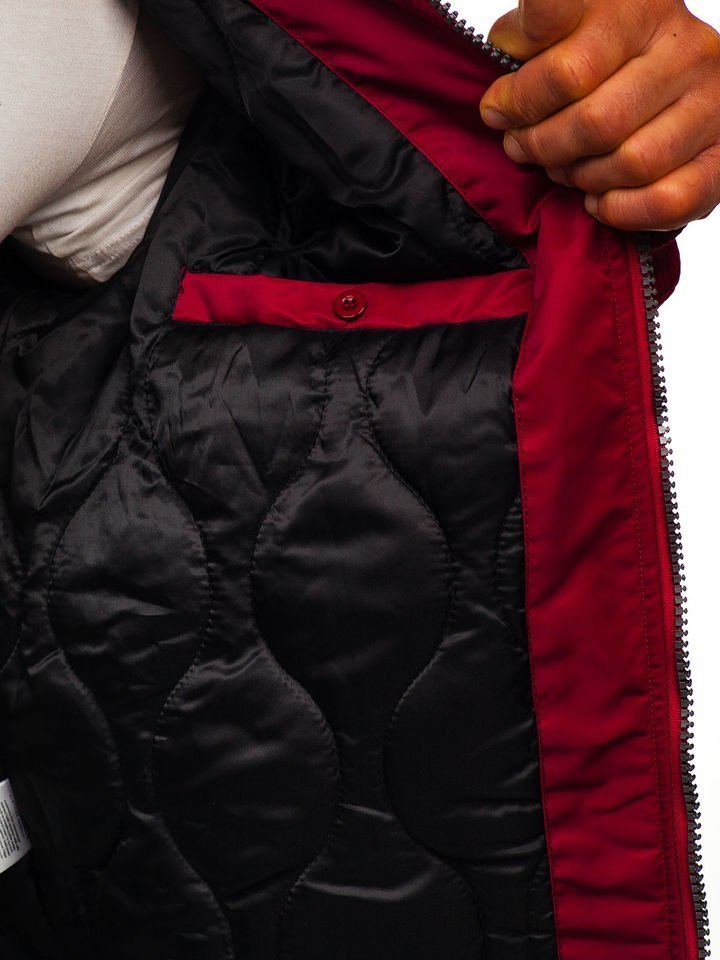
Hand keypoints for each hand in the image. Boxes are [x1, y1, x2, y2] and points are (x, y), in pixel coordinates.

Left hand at [478, 0, 719, 230]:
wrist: (670, 81)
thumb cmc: (600, 59)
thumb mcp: (561, 32)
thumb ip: (529, 41)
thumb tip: (503, 86)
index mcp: (638, 7)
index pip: (569, 59)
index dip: (520, 95)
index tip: (497, 108)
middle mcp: (684, 46)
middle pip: (594, 120)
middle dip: (542, 145)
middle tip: (522, 147)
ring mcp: (711, 100)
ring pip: (630, 162)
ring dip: (582, 178)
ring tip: (563, 169)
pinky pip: (667, 200)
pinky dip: (621, 210)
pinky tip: (599, 198)